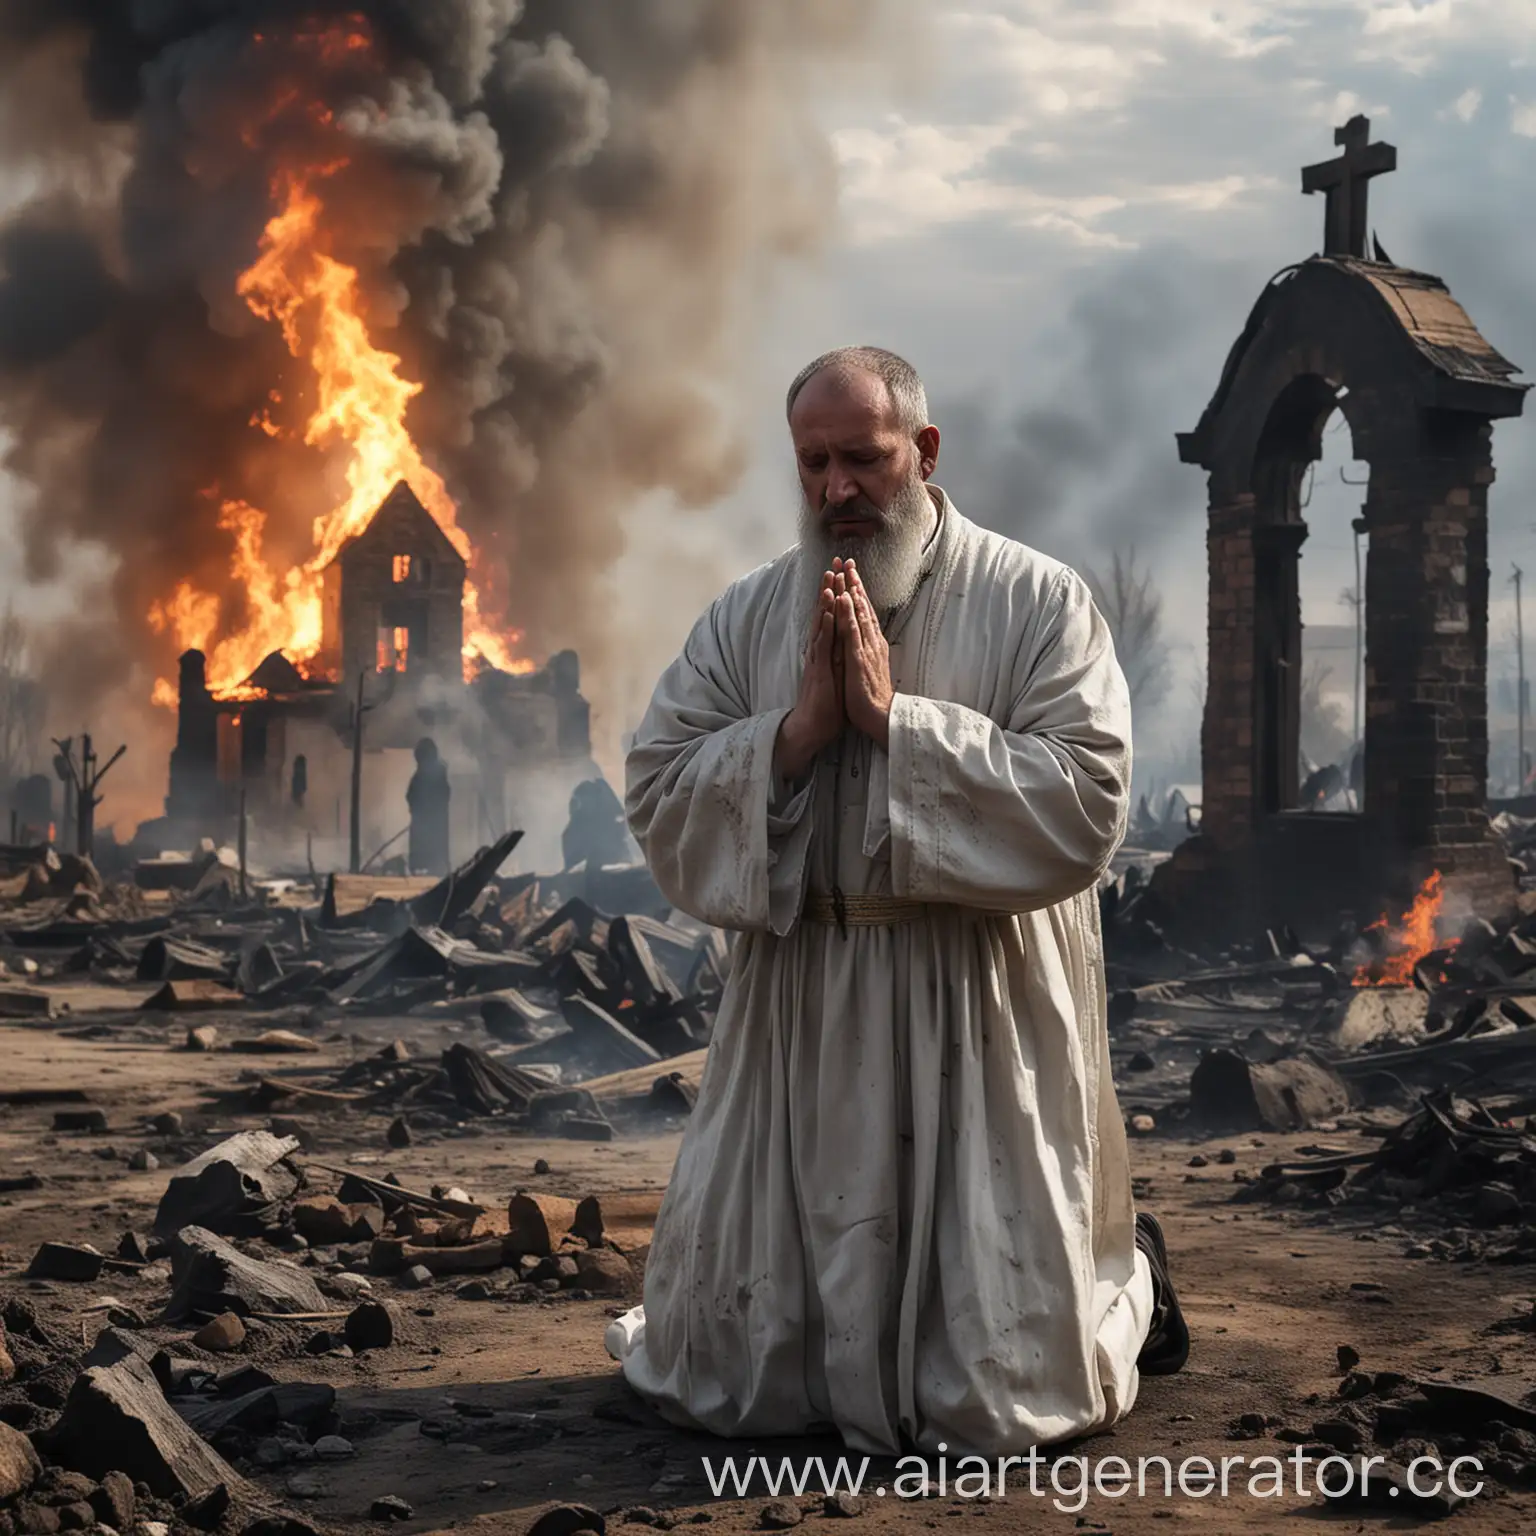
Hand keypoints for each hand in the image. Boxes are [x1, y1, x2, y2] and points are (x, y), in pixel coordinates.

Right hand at [774, 571, 842, 782]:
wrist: (811, 728)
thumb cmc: (826, 705)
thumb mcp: (837, 675)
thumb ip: (839, 658)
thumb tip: (846, 645)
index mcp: (827, 651)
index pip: (833, 617)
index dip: (838, 596)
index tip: (843, 573)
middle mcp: (820, 651)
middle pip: (826, 614)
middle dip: (830, 588)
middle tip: (833, 563)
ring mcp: (818, 659)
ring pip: (822, 624)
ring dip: (826, 601)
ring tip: (829, 578)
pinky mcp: (819, 671)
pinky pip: (823, 645)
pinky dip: (826, 627)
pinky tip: (829, 612)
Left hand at [835, 558, 893, 748]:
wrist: (881, 717)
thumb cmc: (873, 696)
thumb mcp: (869, 667)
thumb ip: (867, 651)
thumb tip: (867, 640)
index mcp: (871, 643)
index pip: (864, 612)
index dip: (857, 591)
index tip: (849, 572)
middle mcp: (871, 641)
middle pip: (862, 606)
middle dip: (853, 582)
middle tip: (846, 560)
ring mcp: (865, 648)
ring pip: (857, 613)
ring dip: (850, 591)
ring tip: (843, 571)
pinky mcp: (858, 658)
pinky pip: (851, 631)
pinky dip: (846, 613)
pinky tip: (841, 598)